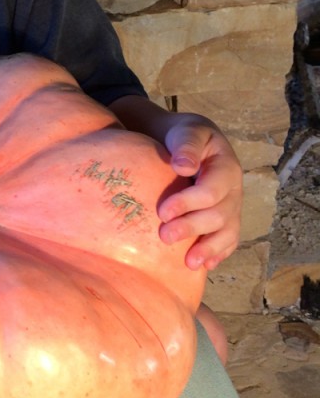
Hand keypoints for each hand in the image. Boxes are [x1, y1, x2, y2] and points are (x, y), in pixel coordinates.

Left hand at [155, 115, 242, 270]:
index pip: (211, 191)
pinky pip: (228, 240)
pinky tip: (205, 265)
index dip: (188, 203)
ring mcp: (231, 207)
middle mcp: (233, 191)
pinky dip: (218, 253)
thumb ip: (187, 145)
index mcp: (226, 168)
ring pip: (227, 232)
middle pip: (219, 215)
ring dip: (209, 249)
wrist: (187, 143)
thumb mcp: (187, 131)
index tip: (163, 212)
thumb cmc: (184, 137)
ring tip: (189, 263)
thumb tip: (184, 166)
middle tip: (164, 236)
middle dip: (192, 228)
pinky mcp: (224, 220)